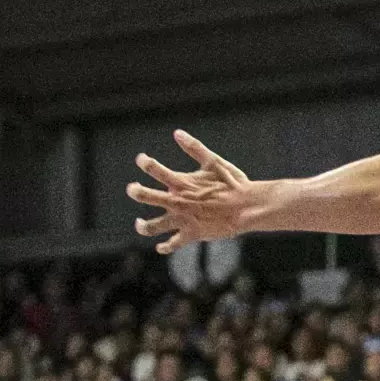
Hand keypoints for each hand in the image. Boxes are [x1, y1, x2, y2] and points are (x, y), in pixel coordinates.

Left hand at [130, 131, 259, 254]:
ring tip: (139, 223)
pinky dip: (165, 246)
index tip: (141, 159)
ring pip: (154, 226)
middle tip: (132, 189)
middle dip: (136, 192)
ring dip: (143, 225)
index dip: (145, 163)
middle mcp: (178, 201)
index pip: (155, 170)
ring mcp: (183, 219)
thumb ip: (194, 148)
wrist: (247, 207)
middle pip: (146, 196)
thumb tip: (177, 133)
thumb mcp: (214, 162)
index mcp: (182, 183)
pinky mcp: (192, 234)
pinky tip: (160, 247)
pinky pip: (174, 243)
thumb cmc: (233, 183)